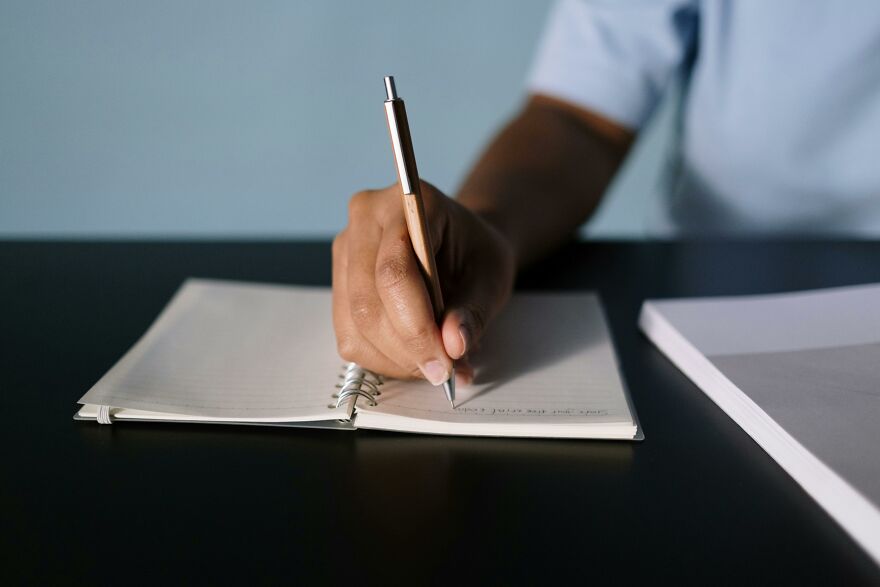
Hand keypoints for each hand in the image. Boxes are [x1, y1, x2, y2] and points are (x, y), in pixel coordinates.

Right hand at [332, 181, 514, 384]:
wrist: (461, 241)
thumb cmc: (476, 253)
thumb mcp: (492, 278)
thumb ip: (474, 311)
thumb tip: (453, 346)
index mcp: (406, 202)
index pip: (394, 272)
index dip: (416, 326)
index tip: (445, 362)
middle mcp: (365, 218)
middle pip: (367, 301)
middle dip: (406, 348)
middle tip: (442, 372)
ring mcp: (345, 248)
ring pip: (354, 323)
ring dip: (395, 357)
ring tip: (433, 364)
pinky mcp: (338, 279)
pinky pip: (349, 334)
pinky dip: (382, 357)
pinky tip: (412, 355)